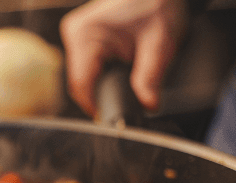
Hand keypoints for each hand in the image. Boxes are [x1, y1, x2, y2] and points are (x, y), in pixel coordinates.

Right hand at [60, 0, 188, 115]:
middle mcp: (75, 34)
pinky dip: (105, 75)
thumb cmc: (158, 3)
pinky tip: (121, 72)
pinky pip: (89, 68)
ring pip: (84, 77)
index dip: (96, 105)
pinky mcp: (84, 39)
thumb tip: (147, 105)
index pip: (81, 84)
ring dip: (105, 85)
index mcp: (85, 34)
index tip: (113, 118)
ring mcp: (77, 36)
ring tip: (129, 82)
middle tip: (131, 101)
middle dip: (104, 95)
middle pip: (81, 83)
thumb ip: (151, 77)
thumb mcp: (160, 43)